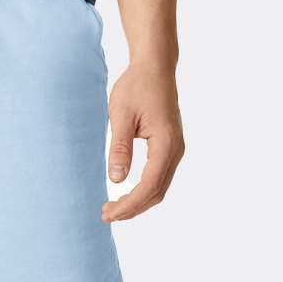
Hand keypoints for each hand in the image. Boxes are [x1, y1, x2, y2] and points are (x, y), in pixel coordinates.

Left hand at [102, 63, 183, 222]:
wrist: (155, 66)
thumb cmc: (136, 86)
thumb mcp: (121, 115)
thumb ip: (120, 148)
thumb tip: (116, 179)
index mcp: (166, 143)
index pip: (148, 186)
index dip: (129, 205)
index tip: (108, 213)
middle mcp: (176, 149)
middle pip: (157, 193)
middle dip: (132, 209)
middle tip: (106, 214)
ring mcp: (175, 149)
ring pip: (160, 188)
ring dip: (138, 202)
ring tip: (113, 208)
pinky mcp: (170, 147)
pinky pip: (160, 178)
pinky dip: (144, 191)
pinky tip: (126, 194)